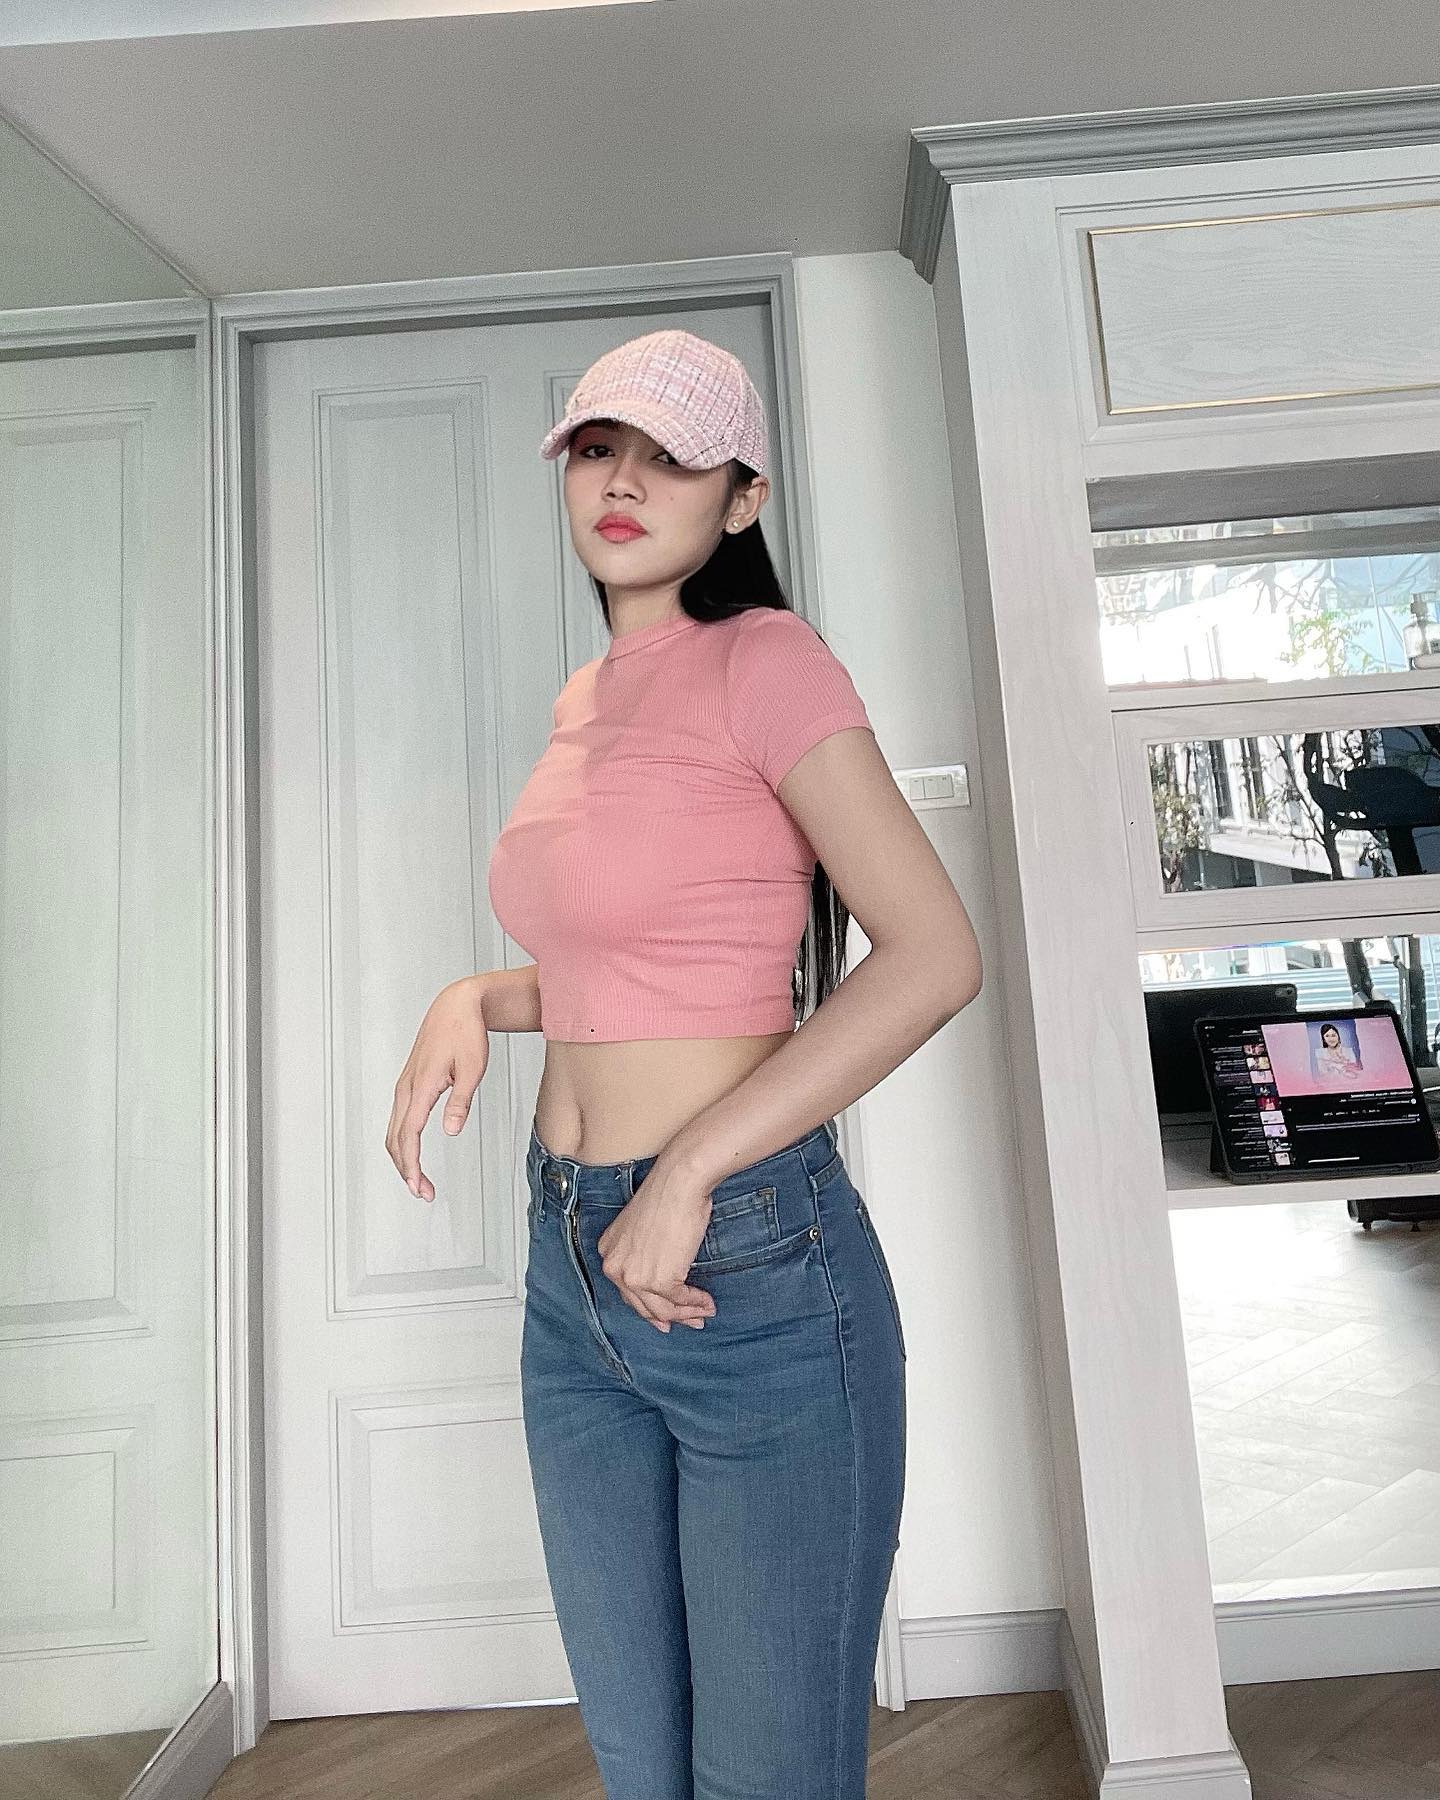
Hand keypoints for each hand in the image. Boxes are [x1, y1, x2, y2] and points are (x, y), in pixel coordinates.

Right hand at [385, 974, 489, 1202]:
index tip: (420, 1188)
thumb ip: (460, 1102)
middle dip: (406, 1170)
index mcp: (421, 1086)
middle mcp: (406, 1088)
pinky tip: (413, 1152)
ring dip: (403, 1158)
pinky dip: (402, 1141)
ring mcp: (404, 1085)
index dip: (412, 1166)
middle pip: (395, 1139)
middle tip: (424, 1193)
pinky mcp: (408, 1083)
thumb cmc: (466, 1032)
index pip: (409, 1136)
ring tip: (420, 1180)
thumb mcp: (473, 1068)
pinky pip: (398, 1119)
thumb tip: (450, 1132)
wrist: (456, 1006)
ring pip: (393, 1130)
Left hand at [596, 1160, 718, 1332]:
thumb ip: (646, 1254)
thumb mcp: (643, 1228)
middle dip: (670, 1317)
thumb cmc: (668, 1196)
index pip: (627, 1290)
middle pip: (642, 1306)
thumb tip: (665, 1281)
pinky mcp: (659, 1280)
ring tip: (704, 1312)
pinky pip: (680, 1301)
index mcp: (607, 1252)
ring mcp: (634, 1276)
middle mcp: (614, 1267)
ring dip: (686, 1314)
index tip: (667, 1316)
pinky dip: (695, 1304)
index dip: (650, 1306)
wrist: (679, 1182)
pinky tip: (707, 1301)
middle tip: (691, 1320)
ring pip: (661, 1311)